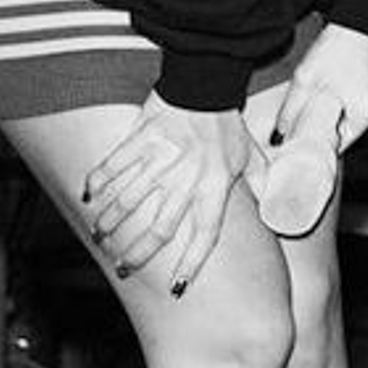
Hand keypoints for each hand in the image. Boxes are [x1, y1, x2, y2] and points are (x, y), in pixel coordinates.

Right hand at [81, 94, 248, 294]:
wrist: (207, 81)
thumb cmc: (228, 124)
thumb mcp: (251, 156)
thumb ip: (261, 186)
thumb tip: (277, 211)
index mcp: (216, 185)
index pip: (205, 233)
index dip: (192, 263)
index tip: (177, 287)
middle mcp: (187, 177)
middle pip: (160, 227)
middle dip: (138, 252)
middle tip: (123, 267)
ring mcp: (162, 159)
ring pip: (130, 201)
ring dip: (112, 223)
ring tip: (101, 237)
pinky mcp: (141, 138)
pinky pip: (115, 165)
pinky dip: (99, 182)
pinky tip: (89, 197)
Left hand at [277, 22, 367, 151]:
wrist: (361, 20)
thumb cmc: (340, 45)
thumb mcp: (306, 79)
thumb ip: (290, 112)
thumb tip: (281, 134)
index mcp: (365, 112)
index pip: (338, 145)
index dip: (318, 139)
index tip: (307, 131)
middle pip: (346, 131)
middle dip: (329, 122)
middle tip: (317, 101)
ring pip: (354, 117)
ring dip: (340, 109)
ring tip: (332, 86)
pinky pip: (363, 104)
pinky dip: (351, 98)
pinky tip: (343, 81)